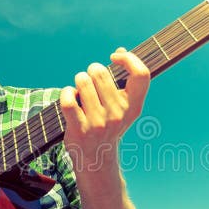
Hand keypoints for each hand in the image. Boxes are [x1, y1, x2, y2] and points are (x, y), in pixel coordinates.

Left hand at [60, 48, 149, 172]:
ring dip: (78, 80)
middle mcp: (118, 114)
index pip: (142, 74)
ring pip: (83, 82)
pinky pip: (69, 100)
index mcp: (133, 106)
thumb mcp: (122, 105)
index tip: (114, 58)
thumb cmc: (108, 123)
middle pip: (101, 73)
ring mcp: (99, 123)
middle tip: (90, 78)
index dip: (129, 59)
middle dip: (92, 70)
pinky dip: (66, 93)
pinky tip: (69, 95)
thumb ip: (123, 79)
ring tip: (80, 87)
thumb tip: (119, 51)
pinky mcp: (80, 129)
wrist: (97, 157)